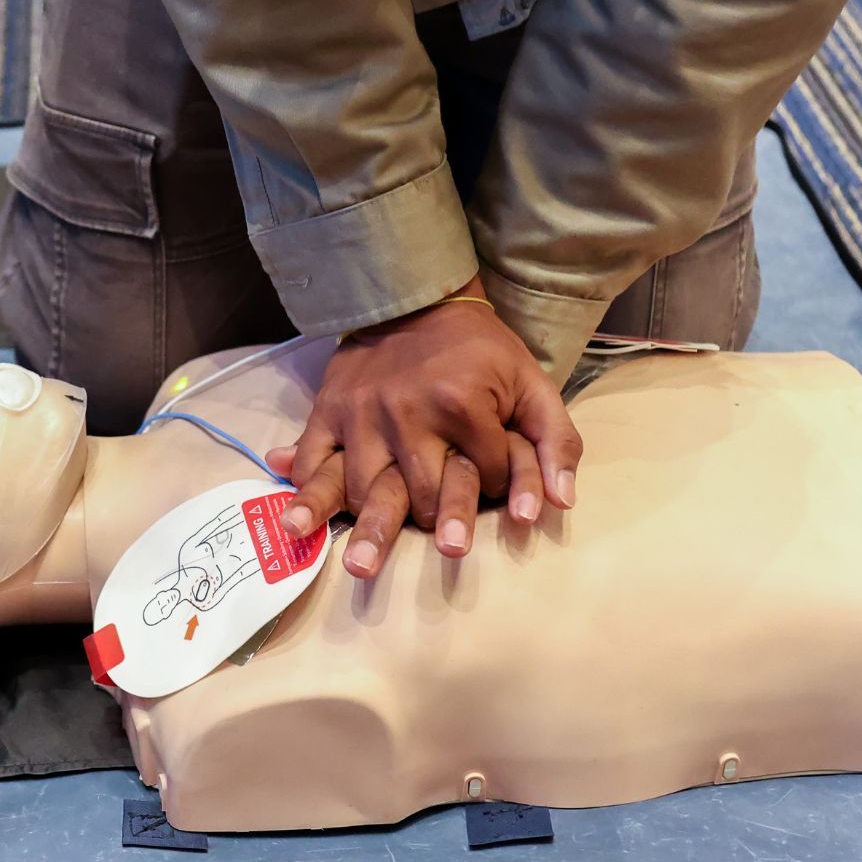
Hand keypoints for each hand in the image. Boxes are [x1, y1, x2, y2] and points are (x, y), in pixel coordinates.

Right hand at [270, 276, 582, 575]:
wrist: (414, 297)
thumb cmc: (480, 349)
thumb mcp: (530, 382)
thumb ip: (557, 441)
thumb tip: (563, 503)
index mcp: (462, 402)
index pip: (483, 475)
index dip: (495, 485)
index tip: (490, 475)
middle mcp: (407, 411)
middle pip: (421, 494)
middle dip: (436, 521)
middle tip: (441, 543)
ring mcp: (362, 412)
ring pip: (366, 489)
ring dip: (370, 524)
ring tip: (363, 564)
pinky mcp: (329, 408)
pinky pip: (314, 459)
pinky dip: (308, 493)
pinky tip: (298, 525)